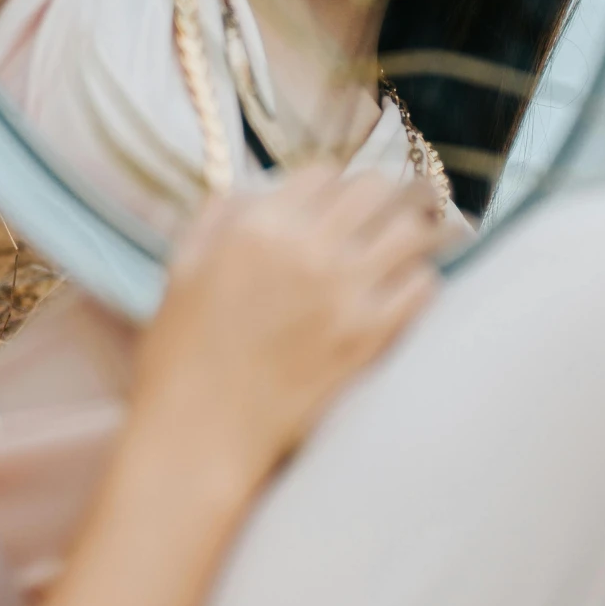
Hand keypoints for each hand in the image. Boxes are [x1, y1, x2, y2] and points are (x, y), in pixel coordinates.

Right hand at [127, 169, 440, 505]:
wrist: (199, 433)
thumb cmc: (180, 355)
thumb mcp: (181, 268)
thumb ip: (218, 217)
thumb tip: (253, 189)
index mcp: (257, 227)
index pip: (324, 172)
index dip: (333, 183)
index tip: (340, 199)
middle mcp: (306, 249)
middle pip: (377, 187)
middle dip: (386, 192)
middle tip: (395, 204)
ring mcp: (343, 293)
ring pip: (413, 229)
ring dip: (418, 227)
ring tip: (423, 234)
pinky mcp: (368, 338)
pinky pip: (422, 286)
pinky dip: (420, 279)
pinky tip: (408, 286)